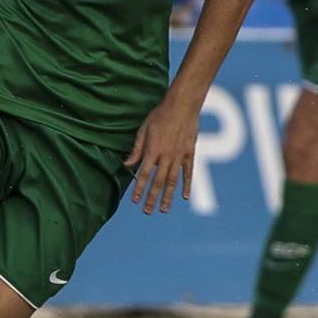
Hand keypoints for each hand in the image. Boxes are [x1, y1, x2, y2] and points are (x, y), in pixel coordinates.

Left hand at [125, 95, 199, 215]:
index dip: (139, 188)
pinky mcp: (190, 154)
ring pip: (173, 181)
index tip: (135, 201)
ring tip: (163, 209)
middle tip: (147, 211)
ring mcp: (179, 156)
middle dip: (151, 198)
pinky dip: (187, 185)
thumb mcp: (144, 129)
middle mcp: (166, 156)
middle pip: (158, 181)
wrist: (183, 105)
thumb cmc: (160, 114)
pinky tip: (184, 196)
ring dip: (167, 196)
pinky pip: (188, 173)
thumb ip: (136, 149)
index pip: (144, 174)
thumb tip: (126, 164)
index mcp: (153, 150)